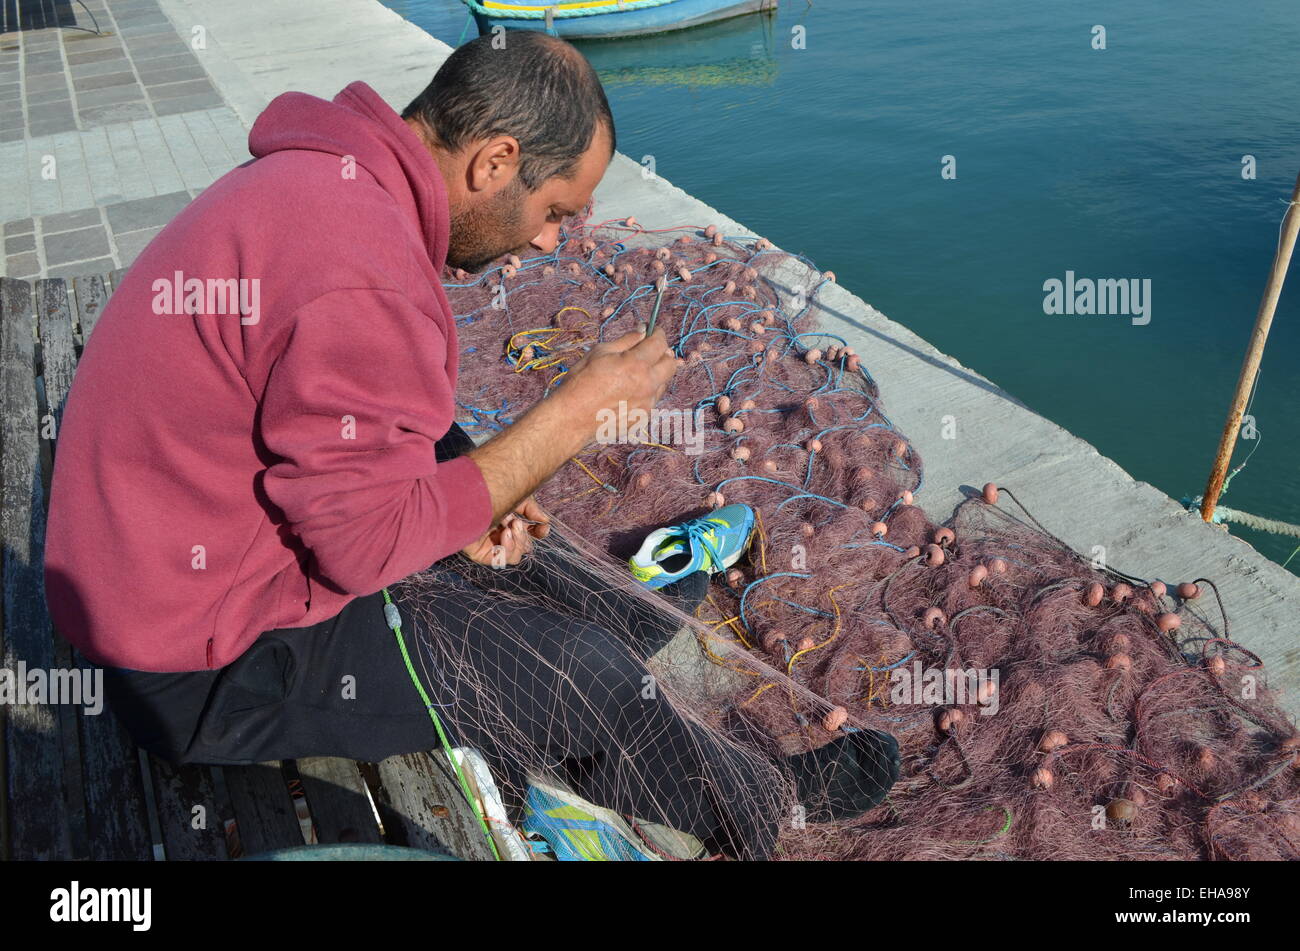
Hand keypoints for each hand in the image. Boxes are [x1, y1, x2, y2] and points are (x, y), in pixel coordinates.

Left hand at [459, 495, 550, 566]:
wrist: (470, 493)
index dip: (539, 533)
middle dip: (524, 536)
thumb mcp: (517, 498)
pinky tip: (503, 534)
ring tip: (509, 528)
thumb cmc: (490, 491)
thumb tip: (545, 522)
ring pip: (515, 557)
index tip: (543, 527)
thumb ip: (532, 510)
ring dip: (517, 543)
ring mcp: (490, 545)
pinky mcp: (480, 553)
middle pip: (524, 547)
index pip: (529, 535)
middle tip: (515, 522)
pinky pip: (501, 560)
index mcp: (509, 522)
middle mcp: (500, 534)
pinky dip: (507, 548)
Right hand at [560, 327, 682, 440]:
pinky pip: (653, 399)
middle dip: (664, 353)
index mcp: (637, 364)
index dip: (658, 333)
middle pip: (671, 364)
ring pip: (663, 382)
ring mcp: (648, 403)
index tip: (653, 331)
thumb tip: (642, 330)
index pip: (659, 344)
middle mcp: (648, 384)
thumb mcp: (600, 352)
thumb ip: (626, 341)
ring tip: (637, 372)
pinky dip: (647, 390)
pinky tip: (630, 390)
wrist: (572, 418)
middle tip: (650, 350)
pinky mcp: (643, 417)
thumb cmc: (580, 382)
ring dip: (656, 373)